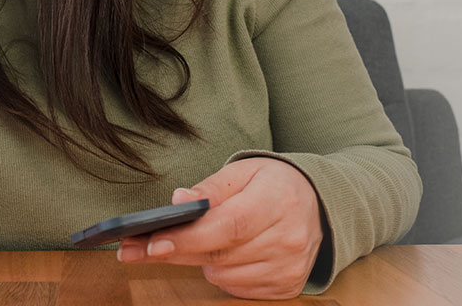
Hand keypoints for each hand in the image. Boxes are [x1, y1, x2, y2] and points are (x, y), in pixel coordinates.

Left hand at [116, 157, 323, 299]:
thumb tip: (177, 201)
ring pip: (223, 276)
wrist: (321, 204)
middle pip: (219, 254)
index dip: (188, 237)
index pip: (228, 226)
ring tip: (211, 239)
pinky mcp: (287, 286)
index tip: (152, 243)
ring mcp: (289, 267)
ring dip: (206, 260)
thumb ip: (210, 187)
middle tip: (140, 246)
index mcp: (278, 201)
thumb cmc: (276, 184)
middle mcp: (288, 238)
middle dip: (177, 250)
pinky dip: (225, 273)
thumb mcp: (245, 171)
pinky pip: (237, 290)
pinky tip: (230, 254)